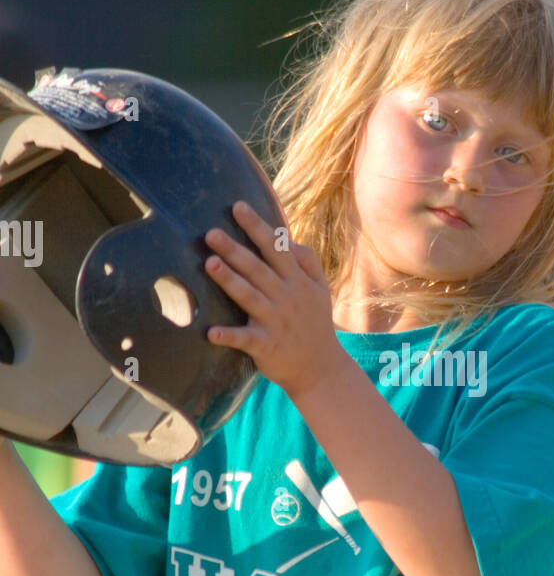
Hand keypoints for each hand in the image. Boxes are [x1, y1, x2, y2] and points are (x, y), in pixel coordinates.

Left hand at [204, 200, 343, 400]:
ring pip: (249, 297)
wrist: (321, 368)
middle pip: (257, 269)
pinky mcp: (266, 346)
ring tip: (210, 264)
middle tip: (211, 233)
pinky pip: (245, 339)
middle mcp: (286, 297)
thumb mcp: (321, 290)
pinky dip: (228, 336)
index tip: (237, 207)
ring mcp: (275, 322)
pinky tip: (210, 332)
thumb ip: (308, 262)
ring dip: (230, 281)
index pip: (276, 248)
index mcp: (297, 281)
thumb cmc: (315, 324)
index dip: (257, 227)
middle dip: (235, 249)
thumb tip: (290, 238)